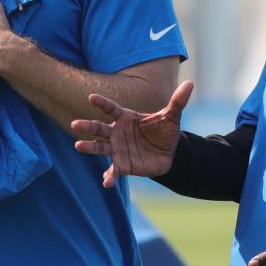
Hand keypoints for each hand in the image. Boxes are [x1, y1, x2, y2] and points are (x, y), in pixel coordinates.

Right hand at [72, 80, 193, 187]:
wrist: (169, 154)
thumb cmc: (165, 132)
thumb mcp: (171, 117)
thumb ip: (177, 102)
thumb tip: (190, 84)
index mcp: (126, 118)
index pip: (111, 109)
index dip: (102, 103)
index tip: (91, 97)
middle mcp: (117, 133)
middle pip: (99, 129)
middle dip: (87, 126)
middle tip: (75, 124)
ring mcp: (117, 150)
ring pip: (100, 148)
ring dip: (89, 147)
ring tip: (79, 146)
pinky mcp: (122, 165)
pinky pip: (114, 171)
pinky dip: (109, 176)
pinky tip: (106, 182)